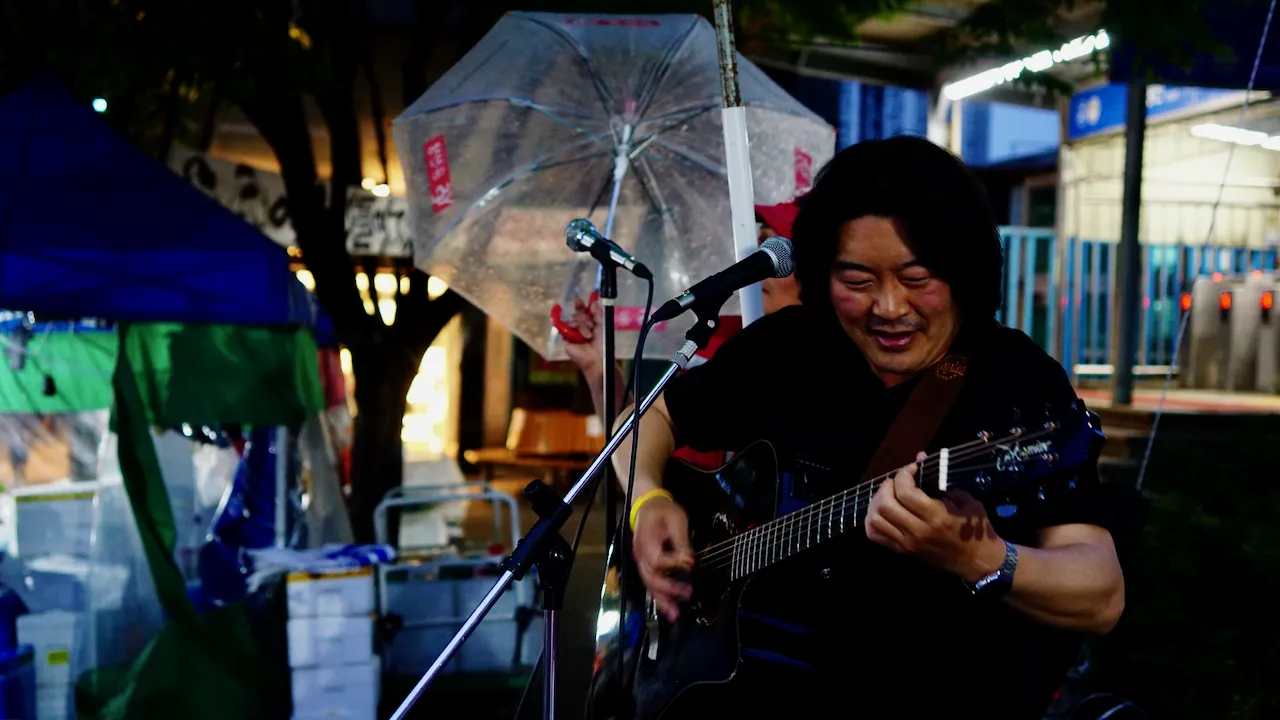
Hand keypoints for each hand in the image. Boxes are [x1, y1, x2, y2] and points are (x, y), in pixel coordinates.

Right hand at [554, 293, 602, 375]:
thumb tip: (593, 302)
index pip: (581, 311)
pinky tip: (582, 337)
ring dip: (582, 326)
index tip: (577, 300)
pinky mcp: (566, 339)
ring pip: (572, 321)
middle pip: (576, 314)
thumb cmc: (602, 343)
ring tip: (589, 335)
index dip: (579, 305)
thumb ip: (598, 313)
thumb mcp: (602, 325)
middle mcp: (579, 327)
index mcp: (588, 323)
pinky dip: (575, 330)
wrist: (598, 357)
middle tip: (591, 324)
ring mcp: (572, 333)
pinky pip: (566, 329)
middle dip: (583, 317)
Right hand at [631, 495, 694, 620]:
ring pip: (649, 584)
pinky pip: (650, 583)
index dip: (673, 564)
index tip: (690, 563)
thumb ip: (682, 541)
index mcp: (646, 541)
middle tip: (687, 593)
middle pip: (650, 577)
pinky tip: (668, 608)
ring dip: (662, 600)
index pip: (657, 559)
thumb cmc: (664, 511)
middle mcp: (640, 554)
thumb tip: (689, 560)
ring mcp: (640, 561)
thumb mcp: (677, 520)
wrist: (647, 506)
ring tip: (675, 613)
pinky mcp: (645, 565)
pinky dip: (659, 597)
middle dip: (668, 589)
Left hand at [865, 452, 1005, 581]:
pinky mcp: (902, 552)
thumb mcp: (966, 501)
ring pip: (875, 520)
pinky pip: (875, 536)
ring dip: (876, 502)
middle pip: (885, 505)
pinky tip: (881, 511)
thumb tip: (920, 456)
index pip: (906, 493)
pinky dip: (872, 521)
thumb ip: (942, 479)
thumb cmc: (975, 530)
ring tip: (888, 494)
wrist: (976, 561)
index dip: (903, 475)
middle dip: (887, 486)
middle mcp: (918, 531)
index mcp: (937, 517)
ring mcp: (907, 543)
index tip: (911, 468)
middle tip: (897, 481)